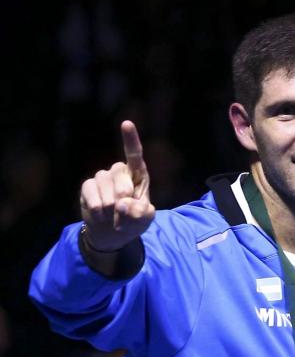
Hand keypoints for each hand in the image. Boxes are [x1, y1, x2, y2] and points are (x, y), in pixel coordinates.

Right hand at [79, 120, 154, 253]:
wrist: (112, 233)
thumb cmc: (133, 221)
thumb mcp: (144, 220)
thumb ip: (141, 213)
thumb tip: (122, 203)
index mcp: (138, 175)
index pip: (134, 154)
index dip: (130, 139)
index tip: (126, 123)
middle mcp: (119, 172)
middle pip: (120, 175)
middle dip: (124, 196)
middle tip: (125, 211)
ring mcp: (102, 178)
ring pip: (104, 186)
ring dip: (110, 207)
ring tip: (113, 215)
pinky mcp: (88, 186)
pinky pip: (90, 193)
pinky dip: (98, 209)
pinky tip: (101, 215)